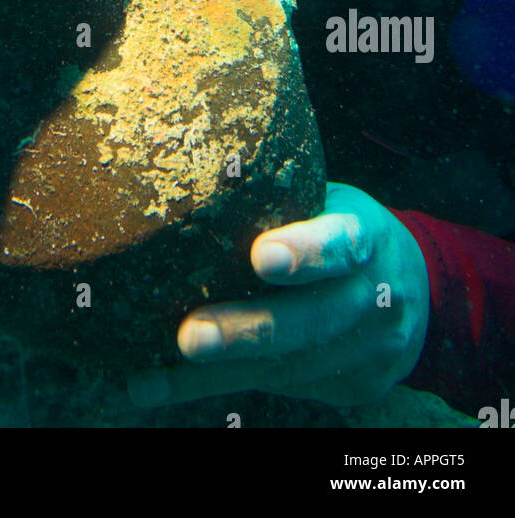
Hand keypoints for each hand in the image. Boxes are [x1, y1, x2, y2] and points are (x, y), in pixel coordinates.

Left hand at [129, 182, 429, 408]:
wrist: (414, 288)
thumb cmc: (339, 230)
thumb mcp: (327, 202)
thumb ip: (278, 201)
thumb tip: (187, 178)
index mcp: (367, 235)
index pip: (341, 242)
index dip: (305, 252)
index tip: (262, 258)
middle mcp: (376, 296)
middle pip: (312, 320)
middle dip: (248, 331)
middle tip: (191, 336)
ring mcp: (372, 349)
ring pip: (291, 366)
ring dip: (219, 371)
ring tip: (151, 376)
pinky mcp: (357, 386)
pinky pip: (282, 387)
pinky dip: (220, 385)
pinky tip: (160, 385)